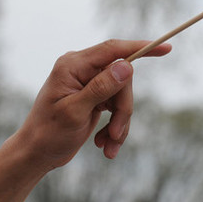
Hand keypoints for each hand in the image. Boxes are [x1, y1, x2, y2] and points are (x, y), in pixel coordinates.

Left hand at [16, 39, 170, 171]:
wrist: (36, 154)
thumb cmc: (49, 134)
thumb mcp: (75, 112)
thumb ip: (101, 88)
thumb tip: (127, 66)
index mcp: (73, 66)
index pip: (113, 50)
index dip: (141, 47)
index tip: (166, 48)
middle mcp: (82, 69)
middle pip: (122, 80)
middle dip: (123, 110)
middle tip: (117, 135)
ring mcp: (89, 83)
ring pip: (122, 96)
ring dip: (120, 123)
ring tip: (109, 146)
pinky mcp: (95, 97)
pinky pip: (117, 106)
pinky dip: (115, 127)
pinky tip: (104, 144)